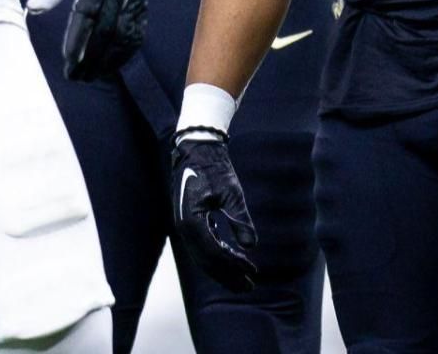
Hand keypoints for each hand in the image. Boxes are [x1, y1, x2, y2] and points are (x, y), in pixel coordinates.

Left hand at [27, 0, 146, 80]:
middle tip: (74, 75)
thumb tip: (33, 7)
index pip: (87, 13)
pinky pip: (135, 36)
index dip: (78, 38)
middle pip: (106, 32)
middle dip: (90, 57)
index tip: (68, 59)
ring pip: (123, 38)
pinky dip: (123, 55)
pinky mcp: (141, 10)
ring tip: (89, 76)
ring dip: (107, 60)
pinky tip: (109, 66)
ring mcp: (133, 3)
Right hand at [172, 128, 258, 291]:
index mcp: (191, 222)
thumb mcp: (231, 192)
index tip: (253, 270)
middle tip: (249, 286)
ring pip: (204, 257)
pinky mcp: (190, 222)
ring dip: (223, 269)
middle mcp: (184, 229)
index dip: (234, 264)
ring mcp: (186, 227)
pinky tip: (234, 259)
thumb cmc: (214, 167)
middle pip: (206, 261)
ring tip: (242, 280)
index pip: (214, 253)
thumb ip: (240, 219)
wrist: (196, 149)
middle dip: (228, 276)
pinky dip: (219, 255)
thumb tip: (251, 246)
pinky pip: (203, 246)